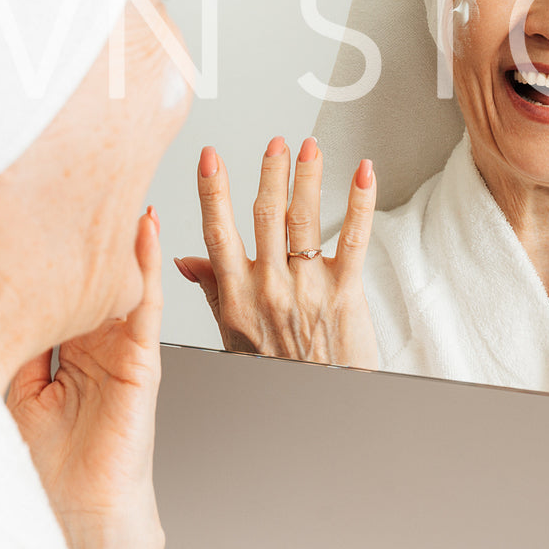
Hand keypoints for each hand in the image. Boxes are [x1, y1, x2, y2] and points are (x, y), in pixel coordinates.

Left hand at [6, 207, 163, 548]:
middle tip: (78, 170)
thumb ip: (6, 339)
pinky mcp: (140, 362)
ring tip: (118, 180)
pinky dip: (144, 267)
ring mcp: (118, 348)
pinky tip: (143, 231)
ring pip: (118, 278)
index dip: (43, 242)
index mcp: (58, 345)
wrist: (79, 511)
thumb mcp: (7, 385)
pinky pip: (143, 306)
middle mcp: (91, 340)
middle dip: (84, 226)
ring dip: (120, 233)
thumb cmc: (44, 462)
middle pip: (87, 271)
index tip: (31, 195)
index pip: (52, 280)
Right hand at [174, 136, 378, 367]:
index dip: (212, 192)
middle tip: (277, 142)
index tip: (210, 157)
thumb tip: (185, 258)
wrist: (320, 406)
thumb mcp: (233, 335)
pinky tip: (363, 172)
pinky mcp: (345, 292)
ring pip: (304, 219)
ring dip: (307, 177)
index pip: (218, 232)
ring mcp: (308, 288)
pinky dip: (360, 201)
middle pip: (266, 216)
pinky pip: (355, 238)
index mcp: (239, 295)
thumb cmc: (277, 369)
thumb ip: (214, 289)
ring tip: (310, 146)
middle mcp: (270, 287)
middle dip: (271, 173)